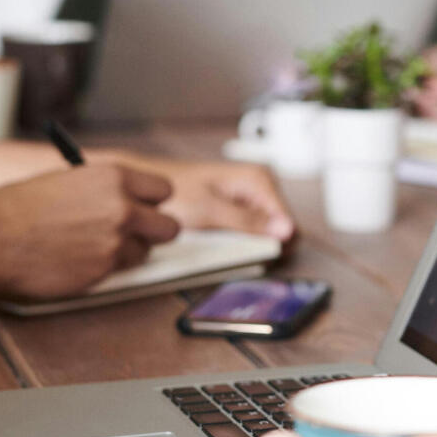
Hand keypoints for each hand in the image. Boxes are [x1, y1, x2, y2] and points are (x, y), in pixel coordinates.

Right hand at [0, 162, 179, 297]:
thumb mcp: (67, 182)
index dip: (151, 203)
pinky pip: (118, 271)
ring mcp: (115, 241)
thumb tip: (126, 201)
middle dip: (152, 232)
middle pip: (168, 227)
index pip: (162, 190)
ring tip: (92, 248)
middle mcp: (122, 207)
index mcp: (113, 177)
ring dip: (127, 253)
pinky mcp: (102, 271)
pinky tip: (75, 261)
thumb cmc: (15, 208)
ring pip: (145, 252)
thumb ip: (102, 191)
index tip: (141, 209)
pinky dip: (104, 269)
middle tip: (131, 235)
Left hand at [138, 158, 295, 241]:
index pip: (288, 223)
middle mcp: (260, 188)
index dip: (275, 244)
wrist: (148, 191)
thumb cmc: (173, 193)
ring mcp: (250, 201)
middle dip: (261, 246)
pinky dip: (238, 244)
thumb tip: (286, 230)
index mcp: (259, 180)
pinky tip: (220, 244)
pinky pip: (250, 235)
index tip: (255, 256)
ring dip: (248, 247)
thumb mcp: (210, 211)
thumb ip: (248, 222)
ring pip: (265, 235)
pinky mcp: (239, 213)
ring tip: (223, 246)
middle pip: (279, 231)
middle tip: (233, 252)